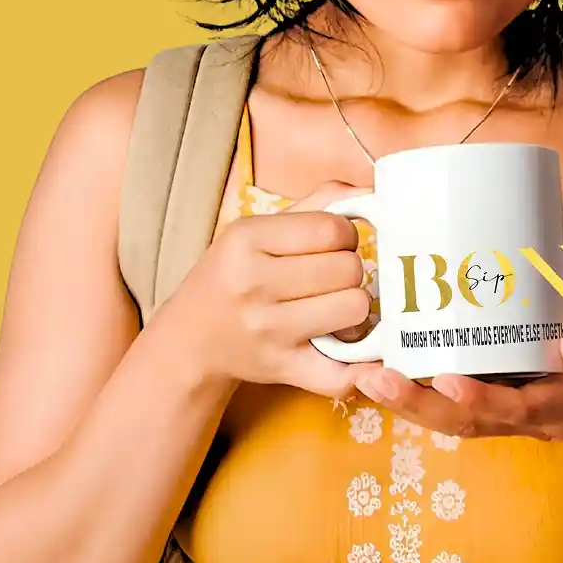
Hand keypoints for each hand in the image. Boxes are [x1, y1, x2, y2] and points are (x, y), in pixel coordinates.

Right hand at [153, 181, 375, 400]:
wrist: (191, 337)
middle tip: (331, 278)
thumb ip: (316, 204)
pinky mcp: (281, 369)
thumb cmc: (234, 274)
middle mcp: (253, 284)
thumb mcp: (257, 229)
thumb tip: (372, 189)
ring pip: (355, 309)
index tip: (333, 245)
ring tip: (334, 305)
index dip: (345, 235)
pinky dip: (362, 367)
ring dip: (354, 308)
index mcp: (246, 239)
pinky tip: (361, 352)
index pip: (332, 229)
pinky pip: (342, 372)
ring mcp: (268, 330)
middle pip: (349, 270)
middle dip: (349, 271)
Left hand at [351, 325, 562, 451]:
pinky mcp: (499, 411)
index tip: (447, 380)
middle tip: (374, 379)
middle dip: (417, 403)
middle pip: (464, 421)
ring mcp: (508, 419)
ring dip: (406, 404)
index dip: (479, 397)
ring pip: (451, 421)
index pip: (512, 408)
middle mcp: (524, 419)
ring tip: (365, 379)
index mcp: (558, 407)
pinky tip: (387, 379)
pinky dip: (418, 400)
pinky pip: (453, 412)